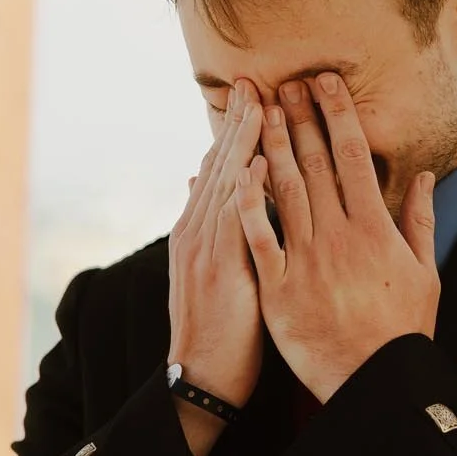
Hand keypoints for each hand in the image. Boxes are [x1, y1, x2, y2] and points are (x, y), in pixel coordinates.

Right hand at [168, 78, 265, 410]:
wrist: (201, 375)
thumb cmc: (218, 328)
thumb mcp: (209, 270)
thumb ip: (207, 224)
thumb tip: (200, 183)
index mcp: (198, 231)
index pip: (219, 170)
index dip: (235, 131)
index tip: (252, 95)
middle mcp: (197, 232)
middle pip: (220, 165)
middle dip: (238, 122)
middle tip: (254, 79)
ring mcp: (205, 250)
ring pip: (224, 185)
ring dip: (242, 143)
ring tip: (259, 103)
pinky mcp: (220, 272)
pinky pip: (233, 223)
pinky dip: (242, 192)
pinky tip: (255, 164)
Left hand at [233, 71, 438, 401]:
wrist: (376, 383)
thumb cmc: (402, 330)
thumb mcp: (426, 273)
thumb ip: (421, 221)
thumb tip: (424, 176)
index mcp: (377, 229)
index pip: (353, 157)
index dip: (337, 115)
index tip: (325, 83)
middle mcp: (340, 237)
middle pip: (316, 164)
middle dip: (300, 118)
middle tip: (284, 82)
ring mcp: (307, 262)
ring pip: (285, 191)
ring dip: (273, 146)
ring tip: (261, 111)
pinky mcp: (279, 289)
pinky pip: (258, 238)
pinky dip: (248, 202)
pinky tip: (238, 171)